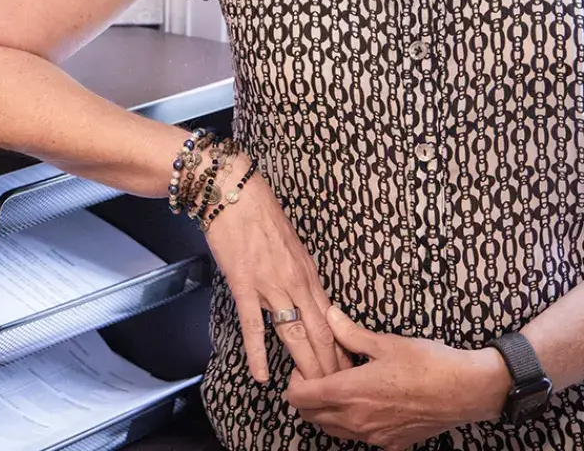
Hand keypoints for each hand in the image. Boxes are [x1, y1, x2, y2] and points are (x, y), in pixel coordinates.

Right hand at [203, 160, 351, 382]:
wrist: (235, 192)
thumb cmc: (261, 213)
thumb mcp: (291, 243)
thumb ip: (299, 272)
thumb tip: (307, 295)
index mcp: (308, 272)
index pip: (330, 319)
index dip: (340, 347)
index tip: (348, 368)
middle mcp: (295, 281)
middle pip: (319, 332)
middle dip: (330, 364)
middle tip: (338, 391)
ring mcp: (271, 285)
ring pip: (294, 333)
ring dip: (305, 365)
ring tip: (312, 391)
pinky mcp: (245, 284)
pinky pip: (253, 325)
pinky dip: (258, 353)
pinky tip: (261, 375)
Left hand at [286, 306, 508, 449]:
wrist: (465, 391)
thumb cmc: (427, 363)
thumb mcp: (387, 342)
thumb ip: (351, 334)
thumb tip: (330, 317)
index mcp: (351, 393)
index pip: (301, 398)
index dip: (295, 382)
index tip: (304, 365)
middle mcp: (357, 422)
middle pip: (312, 417)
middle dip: (308, 396)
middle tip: (324, 371)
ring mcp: (373, 437)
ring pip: (333, 429)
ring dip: (329, 409)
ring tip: (345, 383)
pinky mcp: (389, 444)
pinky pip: (358, 437)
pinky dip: (352, 421)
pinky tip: (369, 399)